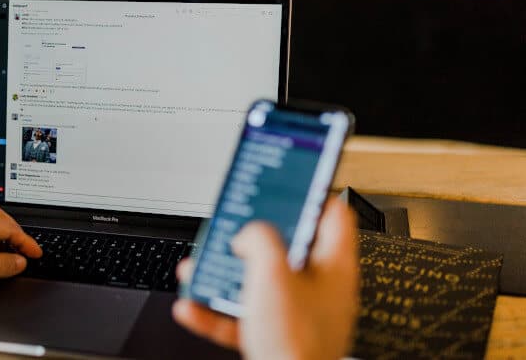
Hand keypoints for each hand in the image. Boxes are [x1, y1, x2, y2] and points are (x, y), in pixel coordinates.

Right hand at [173, 198, 358, 359]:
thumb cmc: (295, 342)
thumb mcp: (271, 272)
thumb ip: (259, 238)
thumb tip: (249, 234)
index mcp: (333, 266)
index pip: (331, 214)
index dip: (308, 193)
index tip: (286, 182)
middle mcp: (320, 290)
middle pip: (286, 249)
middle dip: (250, 238)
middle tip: (232, 227)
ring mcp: (299, 316)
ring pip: (258, 284)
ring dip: (225, 275)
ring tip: (200, 267)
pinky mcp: (277, 339)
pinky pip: (243, 317)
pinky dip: (216, 311)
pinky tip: (192, 306)